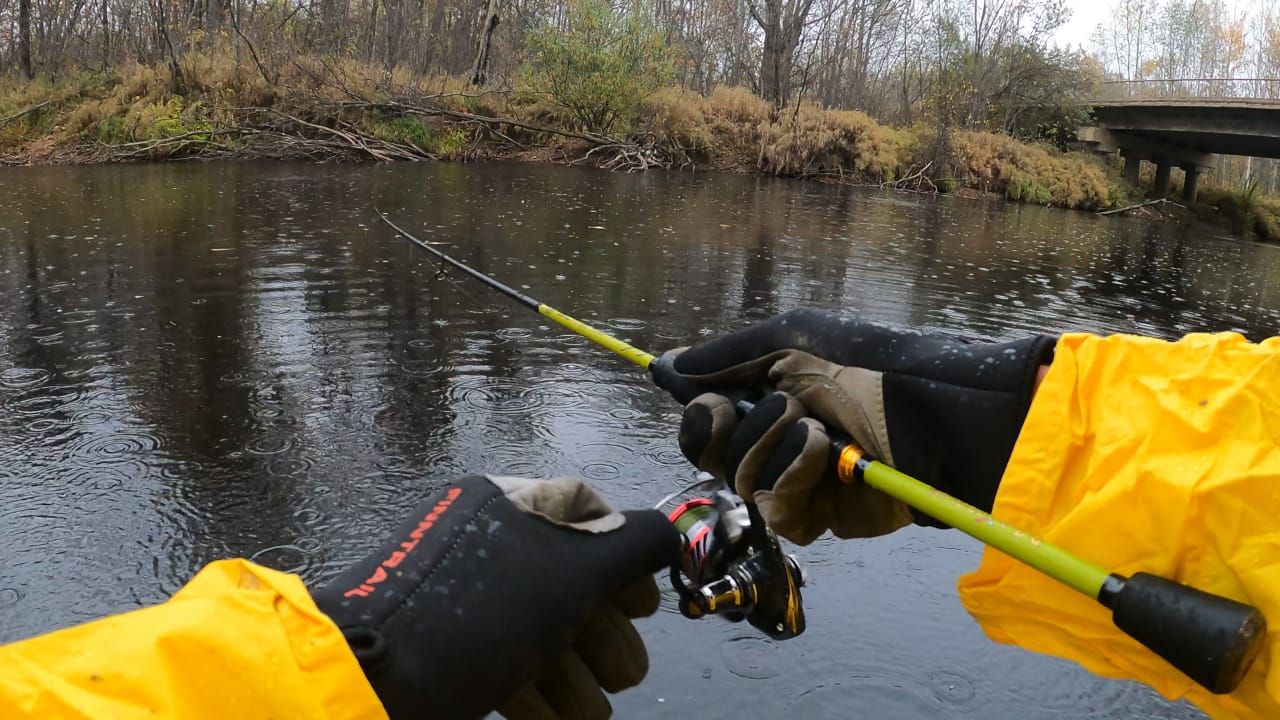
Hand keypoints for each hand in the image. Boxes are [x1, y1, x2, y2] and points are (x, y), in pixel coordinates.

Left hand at [311, 475, 681, 719]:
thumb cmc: (476, 613)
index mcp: (507, 504)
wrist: (371, 680)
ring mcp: (463, 600)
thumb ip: (633, 546)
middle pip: (568, 581)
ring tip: (592, 712)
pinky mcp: (447, 651)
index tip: (644, 604)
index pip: (584, 511)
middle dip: (605, 635)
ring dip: (577, 676)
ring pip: (541, 631)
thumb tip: (670, 534)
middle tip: (625, 674)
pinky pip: (506, 663)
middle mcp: (484, 542)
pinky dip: (538, 694)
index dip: (623, 556)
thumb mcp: (572, 570)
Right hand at [665, 308, 1055, 543]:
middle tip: (780, 409)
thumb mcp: (796, 341)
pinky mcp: (822, 515)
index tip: (714, 405)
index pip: (704, 420)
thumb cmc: (873, 367)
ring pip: (743, 483)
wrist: (940, 416)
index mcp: (766, 394)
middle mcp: (774, 440)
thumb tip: (667, 364)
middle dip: (741, 432)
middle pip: (713, 457)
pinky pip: (779, 512)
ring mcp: (798, 481)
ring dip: (778, 449)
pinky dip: (797, 479)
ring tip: (821, 430)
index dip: (700, 419)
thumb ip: (727, 357)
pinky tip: (828, 458)